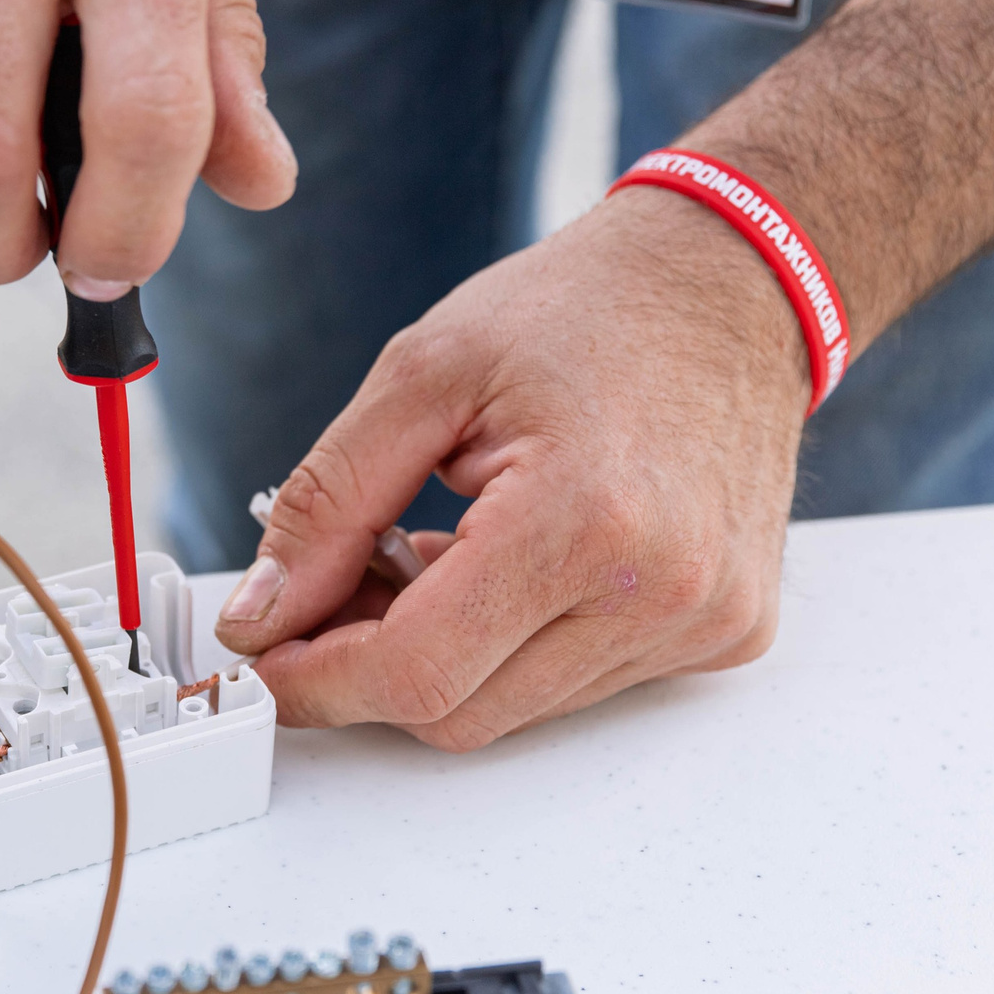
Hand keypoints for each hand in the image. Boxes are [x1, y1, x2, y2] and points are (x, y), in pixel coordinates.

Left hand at [213, 189, 811, 751]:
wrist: (733, 280)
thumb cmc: (587, 308)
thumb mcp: (420, 374)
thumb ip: (325, 504)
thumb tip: (260, 613)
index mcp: (582, 519)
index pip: (416, 672)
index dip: (317, 680)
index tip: (264, 656)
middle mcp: (660, 590)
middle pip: (459, 713)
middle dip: (373, 664)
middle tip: (343, 579)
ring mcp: (704, 621)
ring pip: (516, 709)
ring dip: (449, 654)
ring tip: (439, 545)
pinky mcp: (728, 632)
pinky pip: (583, 685)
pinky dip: (520, 644)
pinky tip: (514, 563)